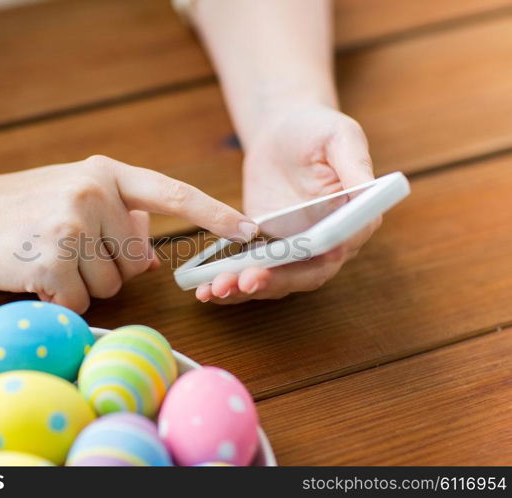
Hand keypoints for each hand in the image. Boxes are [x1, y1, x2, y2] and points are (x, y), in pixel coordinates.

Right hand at [0, 155, 256, 312]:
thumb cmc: (16, 211)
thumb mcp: (71, 194)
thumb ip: (117, 213)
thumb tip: (153, 240)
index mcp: (106, 173)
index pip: (172, 194)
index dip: (214, 214)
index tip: (250, 231)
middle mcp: (95, 191)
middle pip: (137, 261)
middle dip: (109, 270)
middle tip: (65, 252)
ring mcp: (74, 222)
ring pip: (111, 286)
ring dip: (82, 286)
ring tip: (46, 260)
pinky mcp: (54, 257)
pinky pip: (81, 303)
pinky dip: (60, 302)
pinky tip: (34, 278)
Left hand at [196, 104, 380, 303]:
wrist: (281, 132)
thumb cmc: (316, 129)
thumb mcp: (340, 136)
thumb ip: (355, 163)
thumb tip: (368, 192)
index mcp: (356, 217)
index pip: (342, 244)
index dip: (319, 256)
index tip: (294, 256)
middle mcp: (331, 242)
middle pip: (307, 273)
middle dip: (276, 281)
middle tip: (244, 281)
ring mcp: (299, 249)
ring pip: (278, 280)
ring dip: (247, 289)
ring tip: (216, 289)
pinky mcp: (270, 248)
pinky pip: (254, 271)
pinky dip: (232, 282)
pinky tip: (206, 289)